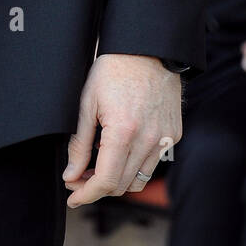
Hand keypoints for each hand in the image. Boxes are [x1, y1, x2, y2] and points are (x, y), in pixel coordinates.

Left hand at [63, 54, 182, 207]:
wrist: (147, 49)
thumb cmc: (113, 70)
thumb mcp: (87, 103)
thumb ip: (80, 143)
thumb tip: (71, 175)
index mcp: (123, 131)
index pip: (106, 180)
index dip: (86, 193)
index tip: (73, 196)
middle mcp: (149, 139)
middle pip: (122, 184)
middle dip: (97, 188)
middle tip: (78, 179)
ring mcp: (165, 138)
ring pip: (139, 179)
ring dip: (117, 180)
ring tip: (98, 166)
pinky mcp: (174, 134)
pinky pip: (153, 162)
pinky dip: (134, 166)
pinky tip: (119, 150)